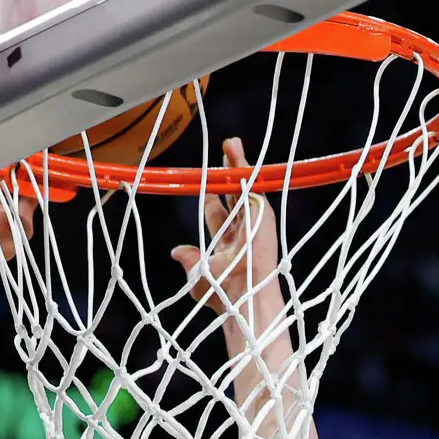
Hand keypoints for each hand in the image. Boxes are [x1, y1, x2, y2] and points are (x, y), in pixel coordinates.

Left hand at [171, 138, 282, 329]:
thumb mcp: (200, 275)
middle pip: (235, 194)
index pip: (220, 212)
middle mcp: (245, 229)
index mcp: (232, 242)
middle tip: (225, 152)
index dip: (212, 195)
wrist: (242, 296)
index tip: (204, 180)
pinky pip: (252, 184)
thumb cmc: (224, 294)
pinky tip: (235, 150)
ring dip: (238, 163)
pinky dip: (244, 167)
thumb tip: (176, 251)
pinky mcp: (262, 214)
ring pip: (244, 186)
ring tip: (231, 143)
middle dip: (229, 172)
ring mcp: (255, 221)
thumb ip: (190, 262)